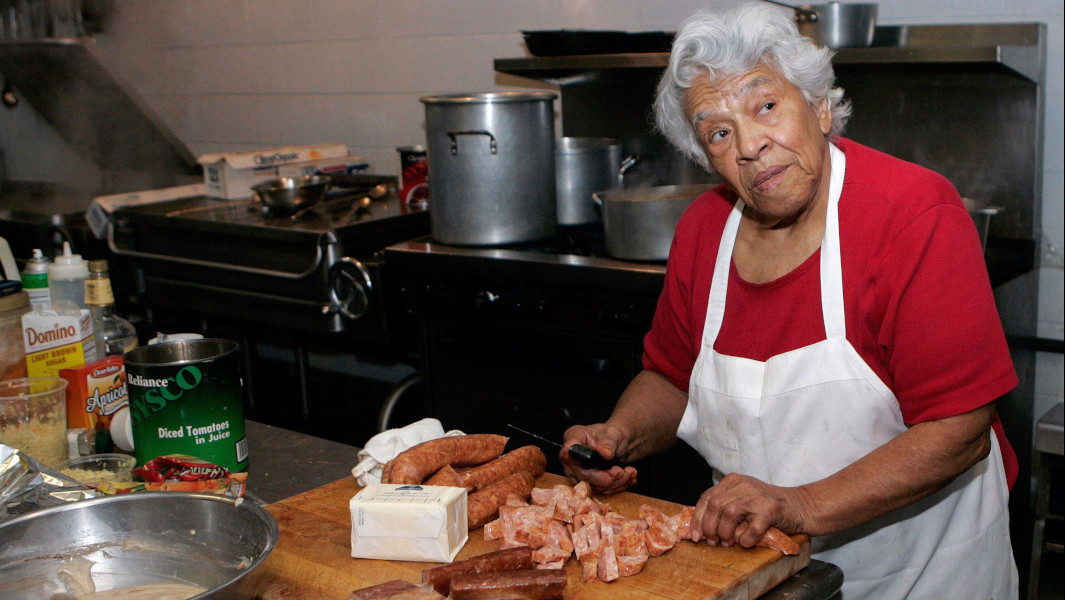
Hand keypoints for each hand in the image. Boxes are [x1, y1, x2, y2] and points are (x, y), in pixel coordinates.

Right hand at [560, 423, 637, 494]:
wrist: (620, 444)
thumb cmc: (613, 435)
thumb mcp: (613, 433)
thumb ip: (608, 442)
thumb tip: (606, 453)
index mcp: (574, 438)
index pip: (568, 451)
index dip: (574, 459)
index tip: (589, 460)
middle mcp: (572, 458)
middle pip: (582, 475)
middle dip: (605, 477)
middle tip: (621, 471)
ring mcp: (578, 472)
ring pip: (594, 487)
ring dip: (616, 483)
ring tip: (630, 472)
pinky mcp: (588, 483)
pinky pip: (602, 491)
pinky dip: (618, 486)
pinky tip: (629, 478)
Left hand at [690, 473, 806, 547]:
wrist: (801, 506)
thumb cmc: (768, 507)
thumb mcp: (743, 500)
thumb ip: (724, 506)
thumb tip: (701, 528)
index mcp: (733, 481)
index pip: (707, 498)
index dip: (698, 518)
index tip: (696, 536)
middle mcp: (744, 485)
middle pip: (715, 506)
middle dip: (709, 528)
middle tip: (713, 542)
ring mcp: (758, 496)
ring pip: (729, 515)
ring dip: (725, 534)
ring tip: (729, 543)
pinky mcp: (771, 510)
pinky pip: (751, 529)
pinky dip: (746, 540)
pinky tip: (747, 542)